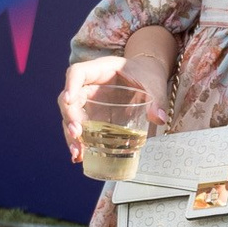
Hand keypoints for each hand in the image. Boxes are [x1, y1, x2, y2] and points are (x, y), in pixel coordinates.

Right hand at [56, 43, 172, 164]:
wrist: (148, 76)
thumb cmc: (147, 74)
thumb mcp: (153, 83)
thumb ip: (156, 98)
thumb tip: (158, 118)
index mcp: (100, 70)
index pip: (77, 72)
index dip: (70, 85)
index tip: (69, 100)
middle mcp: (89, 85)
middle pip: (69, 99)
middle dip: (70, 117)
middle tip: (77, 134)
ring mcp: (89, 101)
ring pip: (71, 117)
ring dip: (71, 136)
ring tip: (78, 154)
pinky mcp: (92, 116)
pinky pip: (81, 128)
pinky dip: (80, 142)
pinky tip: (81, 157)